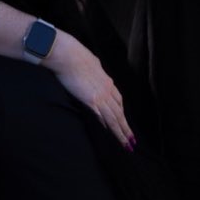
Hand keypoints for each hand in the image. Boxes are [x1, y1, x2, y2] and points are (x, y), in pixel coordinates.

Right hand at [48, 32, 134, 149]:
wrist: (68, 55)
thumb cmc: (76, 55)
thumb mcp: (92, 62)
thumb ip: (96, 69)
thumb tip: (96, 67)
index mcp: (106, 80)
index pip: (118, 100)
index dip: (122, 113)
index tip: (125, 123)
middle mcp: (107, 89)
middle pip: (119, 112)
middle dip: (126, 128)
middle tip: (132, 141)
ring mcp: (100, 95)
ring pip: (114, 117)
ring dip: (121, 132)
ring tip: (126, 144)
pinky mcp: (91, 100)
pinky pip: (102, 116)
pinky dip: (107, 126)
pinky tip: (110, 134)